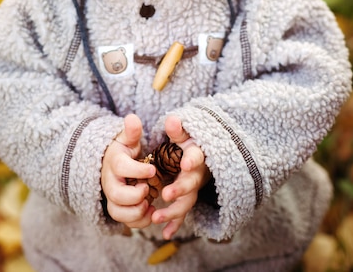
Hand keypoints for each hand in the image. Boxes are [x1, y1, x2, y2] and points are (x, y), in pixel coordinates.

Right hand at [101, 113, 156, 227]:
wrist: (114, 165)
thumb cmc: (125, 150)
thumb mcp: (128, 139)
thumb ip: (132, 131)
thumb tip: (132, 117)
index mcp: (114, 161)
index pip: (121, 167)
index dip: (138, 171)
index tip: (153, 170)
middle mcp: (110, 181)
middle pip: (116, 194)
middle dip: (135, 195)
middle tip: (148, 189)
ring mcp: (112, 197)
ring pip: (117, 211)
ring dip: (136, 212)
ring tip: (150, 204)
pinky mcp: (117, 208)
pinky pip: (124, 221)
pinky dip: (138, 221)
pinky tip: (150, 212)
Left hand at [152, 115, 210, 239]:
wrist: (195, 158)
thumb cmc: (187, 144)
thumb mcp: (183, 134)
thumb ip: (177, 130)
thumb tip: (172, 119)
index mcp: (195, 156)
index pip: (196, 157)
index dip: (192, 160)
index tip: (185, 163)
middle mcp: (196, 175)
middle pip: (191, 184)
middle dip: (180, 189)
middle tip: (166, 194)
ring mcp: (192, 190)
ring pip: (186, 202)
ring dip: (173, 211)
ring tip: (156, 217)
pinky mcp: (187, 200)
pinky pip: (182, 215)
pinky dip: (174, 224)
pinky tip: (165, 234)